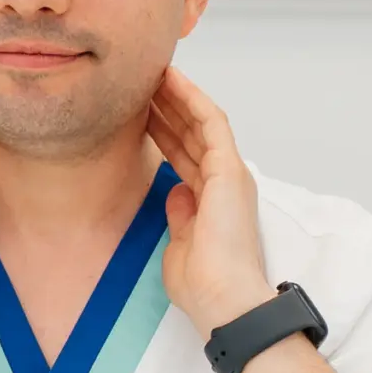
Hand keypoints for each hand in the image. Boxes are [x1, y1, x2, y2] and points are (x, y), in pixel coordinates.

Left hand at [146, 67, 274, 331]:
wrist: (222, 300)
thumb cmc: (202, 284)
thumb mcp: (180, 243)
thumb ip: (180, 214)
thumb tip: (175, 193)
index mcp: (212, 200)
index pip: (185, 155)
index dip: (165, 130)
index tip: (142, 111)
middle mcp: (224, 182)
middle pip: (192, 134)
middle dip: (167, 106)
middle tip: (141, 82)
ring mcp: (230, 174)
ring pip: (201, 121)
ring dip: (178, 96)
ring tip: (152, 72)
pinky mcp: (230, 170)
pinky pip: (211, 124)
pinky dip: (192, 100)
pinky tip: (173, 81)